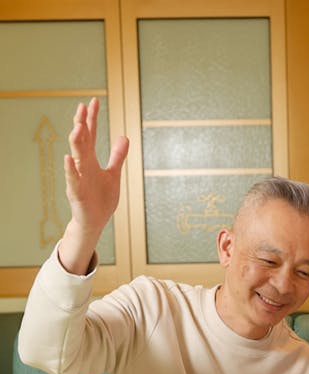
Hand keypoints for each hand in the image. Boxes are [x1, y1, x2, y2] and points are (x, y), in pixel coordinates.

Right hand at [59, 97, 128, 275]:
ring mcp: (79, 177)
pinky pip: (72, 178)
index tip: (93, 102)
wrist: (96, 220)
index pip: (90, 135)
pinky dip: (70, 169)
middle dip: (82, 124)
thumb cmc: (102, 198)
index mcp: (91, 160)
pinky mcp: (77, 191)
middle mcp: (83, 165)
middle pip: (82, 141)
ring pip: (77, 156)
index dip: (92, 119)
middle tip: (82, 107)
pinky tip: (68, 158)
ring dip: (77, 142)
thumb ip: (118, 156)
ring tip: (78, 127)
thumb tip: (123, 137)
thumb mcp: (114, 174)